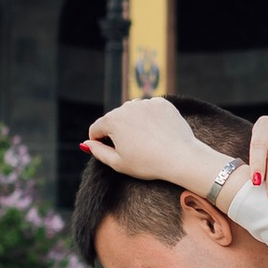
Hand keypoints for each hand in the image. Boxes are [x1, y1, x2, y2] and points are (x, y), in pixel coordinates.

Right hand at [85, 99, 214, 185]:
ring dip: (134, 123)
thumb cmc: (147, 163)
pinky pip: (150, 110)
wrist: (180, 157)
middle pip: (114, 119)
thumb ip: (98, 152)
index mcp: (112, 120)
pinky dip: (151, 119)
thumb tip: (87, 143)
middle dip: (117, 132)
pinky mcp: (162, 103)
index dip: (98, 142)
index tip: (109, 152)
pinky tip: (157, 133)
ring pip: (133, 113)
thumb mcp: (118, 163)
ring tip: (146, 142)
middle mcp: (127, 107)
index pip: (96, 129)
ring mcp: (146, 103)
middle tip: (131, 150)